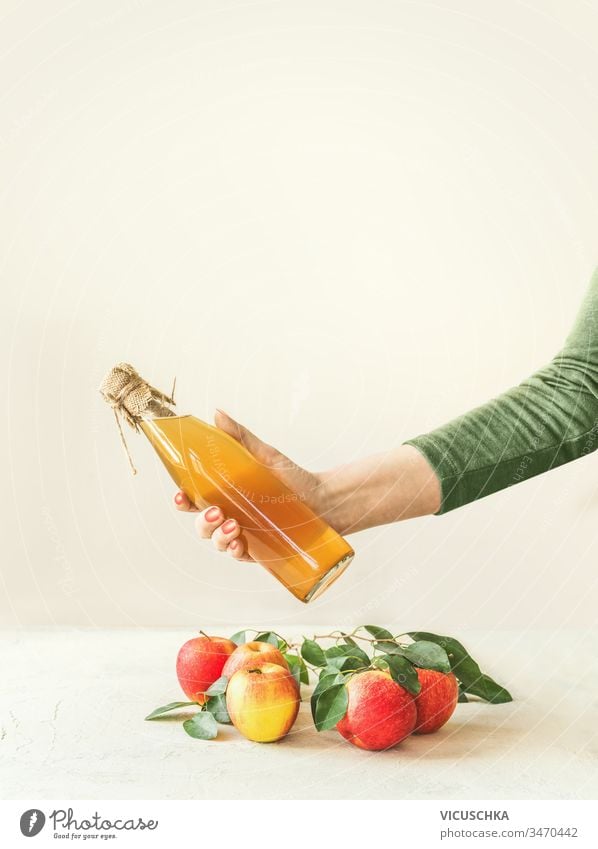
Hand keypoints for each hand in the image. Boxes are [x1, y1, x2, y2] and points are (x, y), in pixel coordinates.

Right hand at [173, 409, 330, 561]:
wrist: (324, 500)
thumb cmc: (293, 479)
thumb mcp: (266, 456)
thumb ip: (240, 437)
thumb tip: (217, 414)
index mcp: (226, 494)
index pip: (195, 499)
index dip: (183, 500)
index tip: (182, 496)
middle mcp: (231, 515)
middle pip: (202, 524)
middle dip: (203, 521)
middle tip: (216, 512)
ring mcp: (244, 534)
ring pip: (217, 541)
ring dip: (218, 536)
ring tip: (233, 525)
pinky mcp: (260, 550)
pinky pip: (239, 555)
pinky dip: (234, 551)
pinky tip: (239, 544)